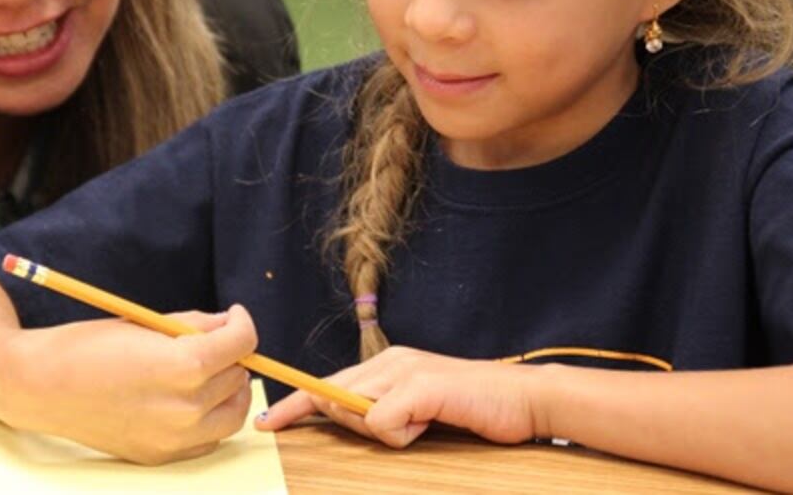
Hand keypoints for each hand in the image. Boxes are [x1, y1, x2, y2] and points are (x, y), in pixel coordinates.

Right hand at [7, 305, 258, 463]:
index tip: (235, 317)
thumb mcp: (144, 323)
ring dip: (227, 390)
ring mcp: (175, 439)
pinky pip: (208, 438)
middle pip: (238, 378)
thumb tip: (227, 324)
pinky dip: (209, 418)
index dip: (243, 324)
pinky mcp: (162, 455)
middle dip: (230, 355)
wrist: (41, 387)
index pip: (241, 343)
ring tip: (207, 372)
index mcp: (184, 367)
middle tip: (211, 341)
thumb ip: (193, 324)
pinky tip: (188, 399)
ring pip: (233, 414)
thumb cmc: (87, 347)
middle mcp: (186, 409)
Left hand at [255, 345, 543, 448]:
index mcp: (388, 363)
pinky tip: (428, 424)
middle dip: (346, 422)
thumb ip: (386, 411)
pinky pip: (381, 422)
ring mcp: (404, 370)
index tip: (267, 422)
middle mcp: (390, 360)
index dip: (295, 404)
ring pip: (353, 408)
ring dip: (376, 428)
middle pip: (334, 396)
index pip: (329, 383)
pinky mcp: (420, 386)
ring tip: (422, 423)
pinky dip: (399, 434)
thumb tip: (349, 419)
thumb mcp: (420, 410)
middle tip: (403, 428)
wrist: (525, 400)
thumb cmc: (474, 410)